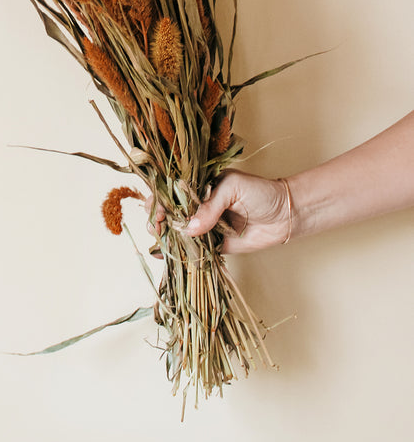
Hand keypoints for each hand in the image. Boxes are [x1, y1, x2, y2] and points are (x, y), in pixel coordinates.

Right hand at [147, 170, 291, 253]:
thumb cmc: (261, 192)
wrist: (286, 215)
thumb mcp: (233, 188)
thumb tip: (189, 228)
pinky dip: (178, 252)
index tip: (156, 211)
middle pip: (170, 213)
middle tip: (157, 227)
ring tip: (160, 240)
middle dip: (158, 219)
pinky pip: (193, 249)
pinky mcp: (214, 244)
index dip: (160, 200)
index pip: (172, 192)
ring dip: (166, 237)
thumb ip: (210, 206)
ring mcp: (205, 226)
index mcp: (200, 186)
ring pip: (178, 232)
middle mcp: (199, 206)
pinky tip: (162, 255)